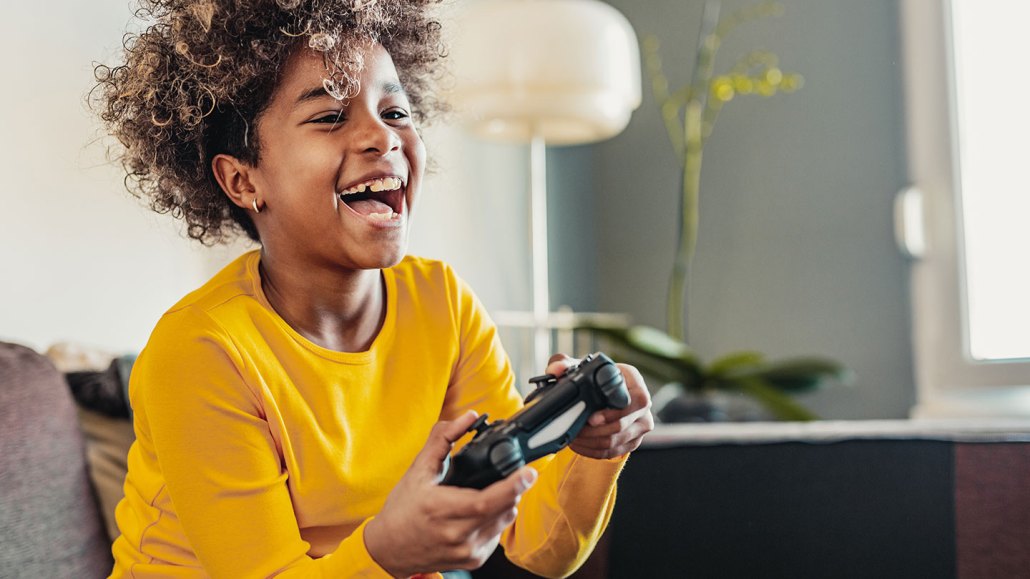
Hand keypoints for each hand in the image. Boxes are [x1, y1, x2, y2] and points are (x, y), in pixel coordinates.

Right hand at [364, 411, 537, 576]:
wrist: (388, 549)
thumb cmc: (401, 509)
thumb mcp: (418, 470)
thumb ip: (442, 439)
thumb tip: (467, 418)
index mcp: (441, 509)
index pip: (486, 501)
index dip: (512, 486)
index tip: (529, 472)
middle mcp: (456, 534)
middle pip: (504, 509)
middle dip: (513, 488)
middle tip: (510, 475)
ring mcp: (466, 551)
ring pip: (505, 521)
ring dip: (505, 503)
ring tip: (485, 494)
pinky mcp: (473, 560)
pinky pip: (497, 534)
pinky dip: (496, 520)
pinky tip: (478, 514)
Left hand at [546, 354, 653, 459]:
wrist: (600, 391)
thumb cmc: (593, 377)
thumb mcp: (577, 366)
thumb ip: (563, 363)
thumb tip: (556, 370)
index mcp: (634, 380)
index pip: (636, 401)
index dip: (613, 413)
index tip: (591, 419)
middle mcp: (642, 402)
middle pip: (623, 426)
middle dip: (595, 432)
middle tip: (575, 431)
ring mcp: (640, 423)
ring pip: (616, 442)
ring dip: (591, 443)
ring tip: (573, 437)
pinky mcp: (633, 440)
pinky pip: (613, 452)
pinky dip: (593, 451)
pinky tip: (579, 445)